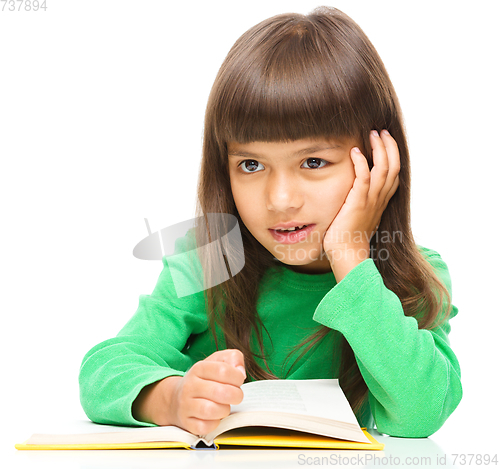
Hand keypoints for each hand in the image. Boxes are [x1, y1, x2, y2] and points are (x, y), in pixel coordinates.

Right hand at [168, 349, 245, 435]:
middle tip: (235, 395)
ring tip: (224, 405)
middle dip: (236, 395)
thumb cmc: (204, 379)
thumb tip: (241, 371)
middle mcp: (190, 386)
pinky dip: (215, 423)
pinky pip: (205, 426)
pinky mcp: (186, 422)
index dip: (237, 377)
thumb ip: (233, 358)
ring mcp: (186, 405)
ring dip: (225, 410)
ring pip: (212, 410)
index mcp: (199, 368)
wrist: (176, 398)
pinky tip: (215, 416)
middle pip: (221, 392)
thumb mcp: (217, 361)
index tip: (238, 381)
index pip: (223, 370)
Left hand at [323, 130, 399, 276]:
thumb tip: (353, 195)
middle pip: (394, 166)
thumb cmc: (348, 238)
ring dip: (379, 149)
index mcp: (381, 202)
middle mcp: (380, 199)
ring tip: (373, 134)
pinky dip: (361, 162)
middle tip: (381, 131)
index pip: (394, 174)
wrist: (347, 254)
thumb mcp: (359, 217)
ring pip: (384, 168)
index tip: (385, 141)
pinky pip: (364, 178)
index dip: (392, 156)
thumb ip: (360, 203)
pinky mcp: (358, 203)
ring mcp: (371, 201)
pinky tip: (355, 151)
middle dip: (389, 146)